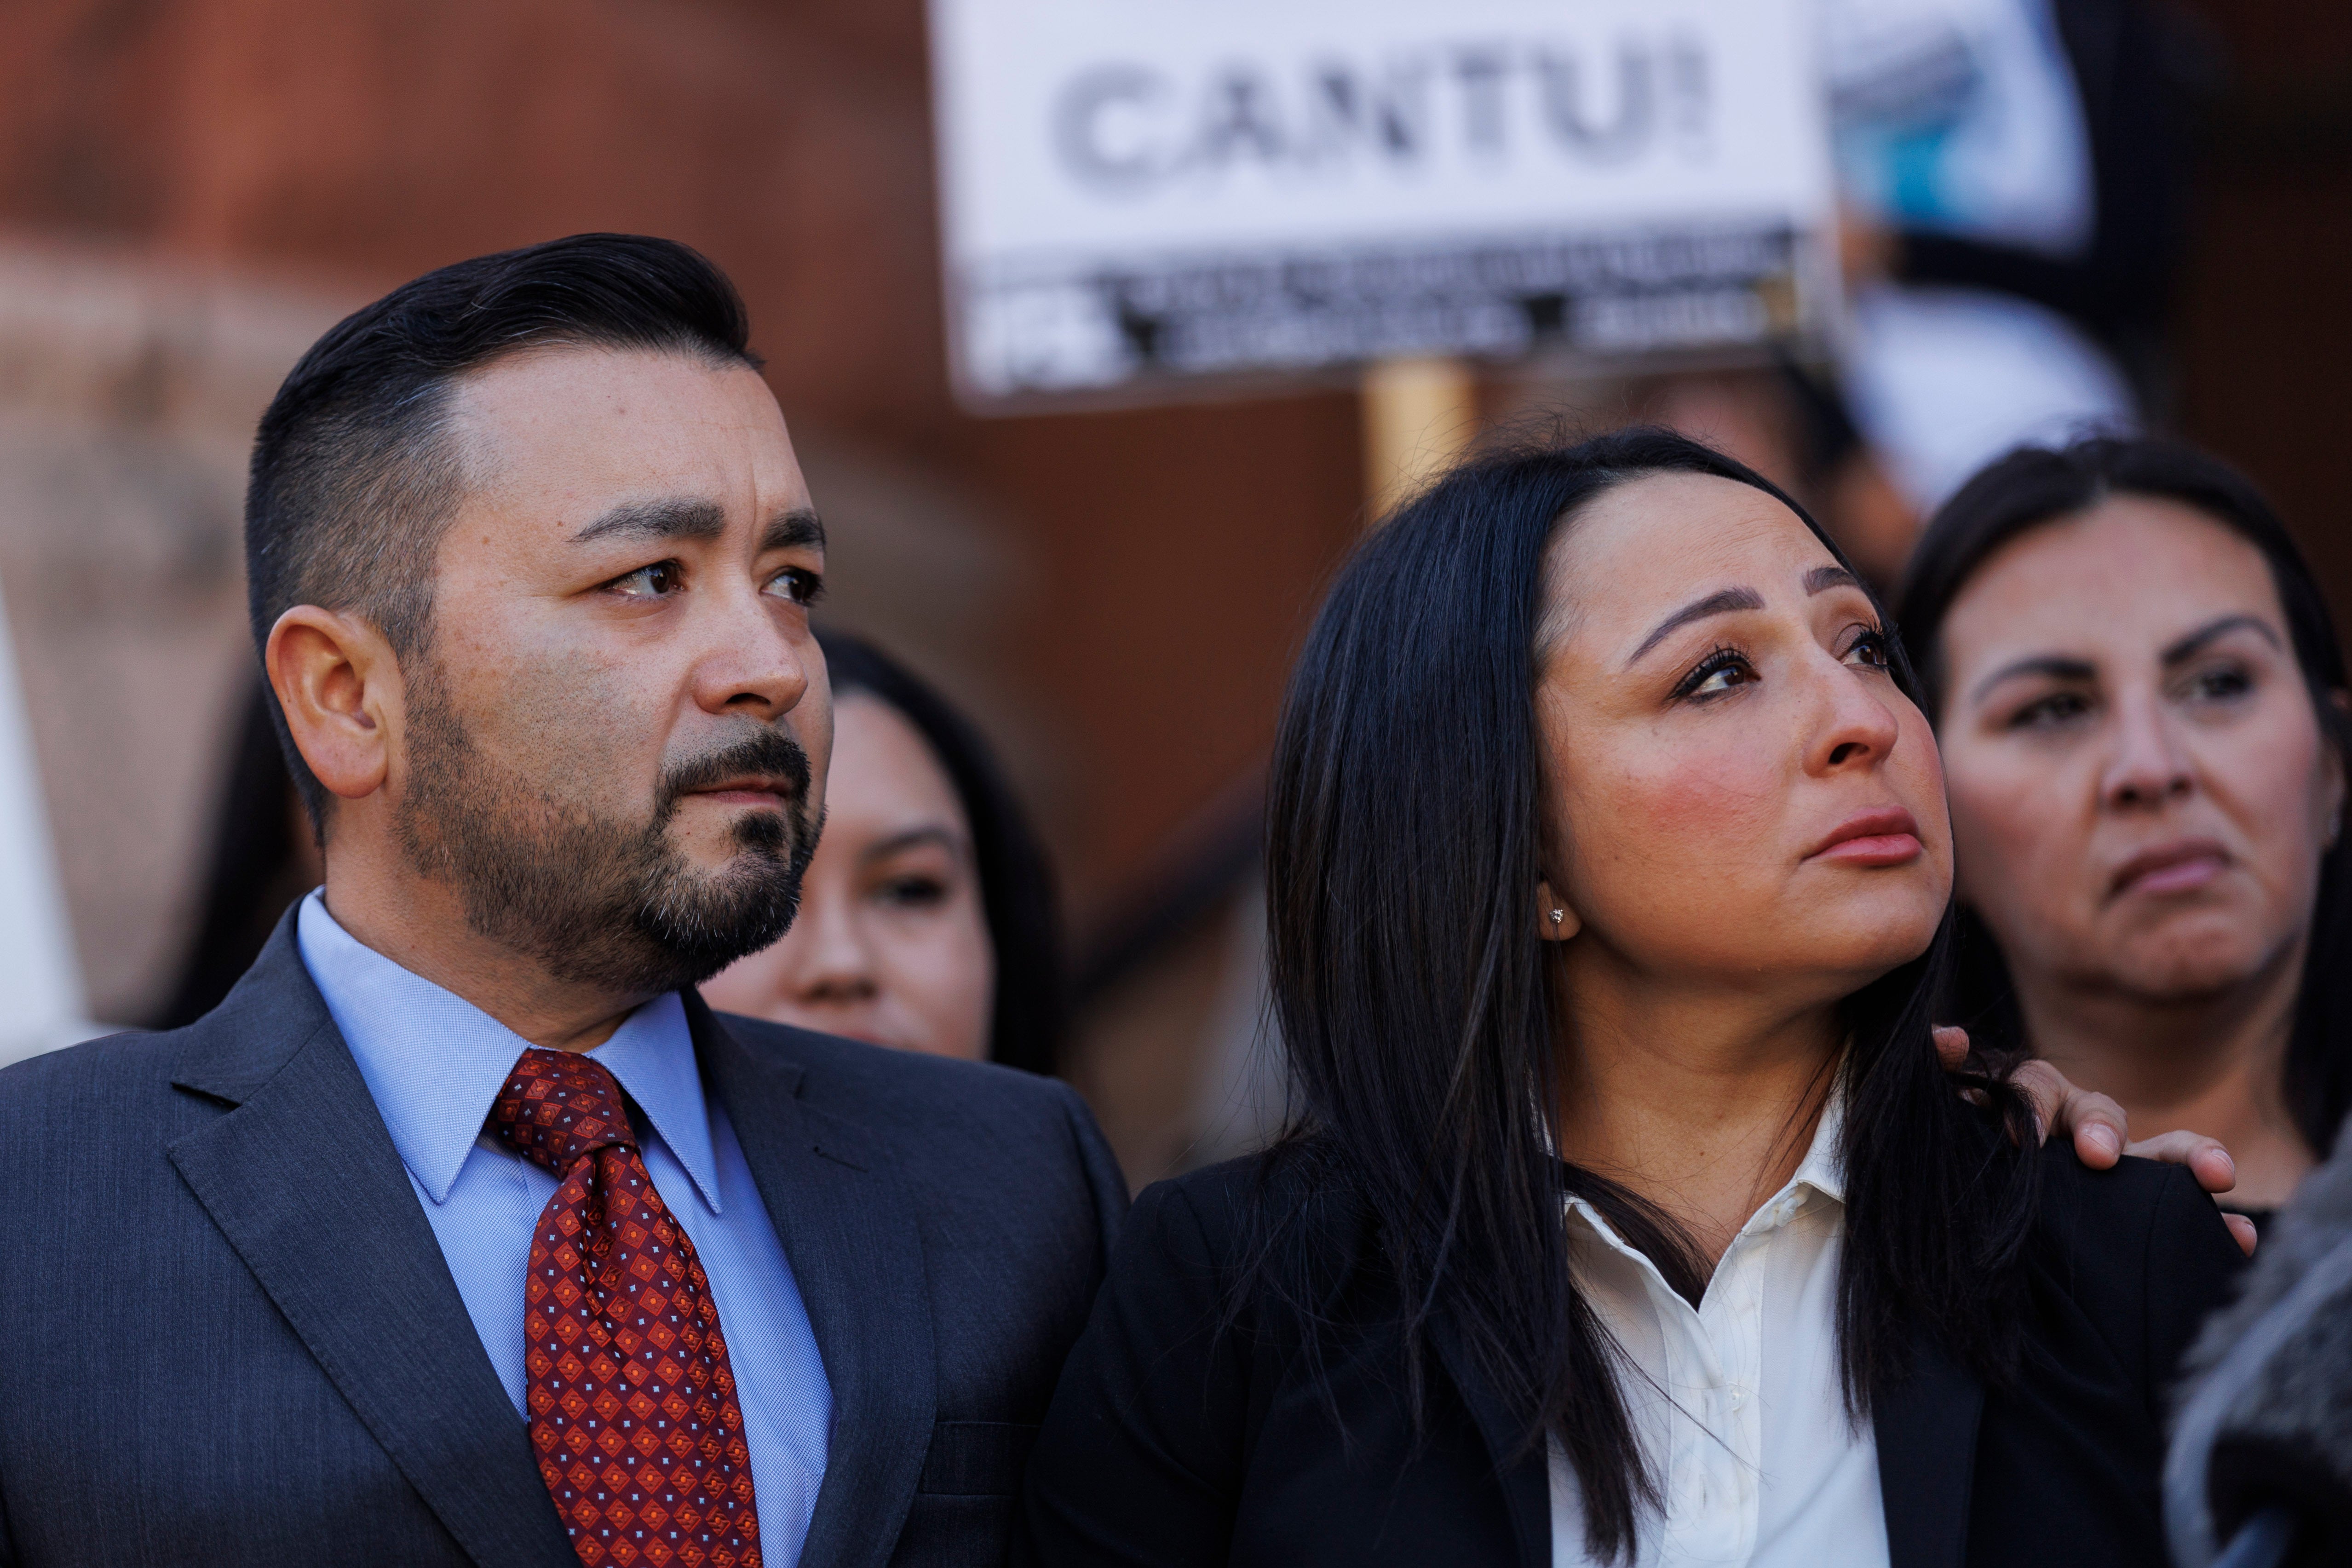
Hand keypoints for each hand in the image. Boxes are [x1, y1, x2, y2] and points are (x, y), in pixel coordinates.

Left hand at [1933, 1026, 2255, 1256]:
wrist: (1965, 1225)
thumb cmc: (1960, 1161)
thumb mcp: (1938, 1120)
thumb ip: (1941, 1075)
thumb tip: (1947, 1037)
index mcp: (2030, 1106)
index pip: (2036, 1087)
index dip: (2033, 1104)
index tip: (2021, 1139)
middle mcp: (2079, 1133)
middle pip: (2103, 1114)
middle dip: (2106, 1129)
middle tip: (2098, 1154)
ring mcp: (2120, 1173)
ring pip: (2164, 1155)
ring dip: (2194, 1157)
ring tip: (2219, 1175)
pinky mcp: (2143, 1216)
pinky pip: (2188, 1214)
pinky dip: (2218, 1223)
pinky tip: (2237, 1237)